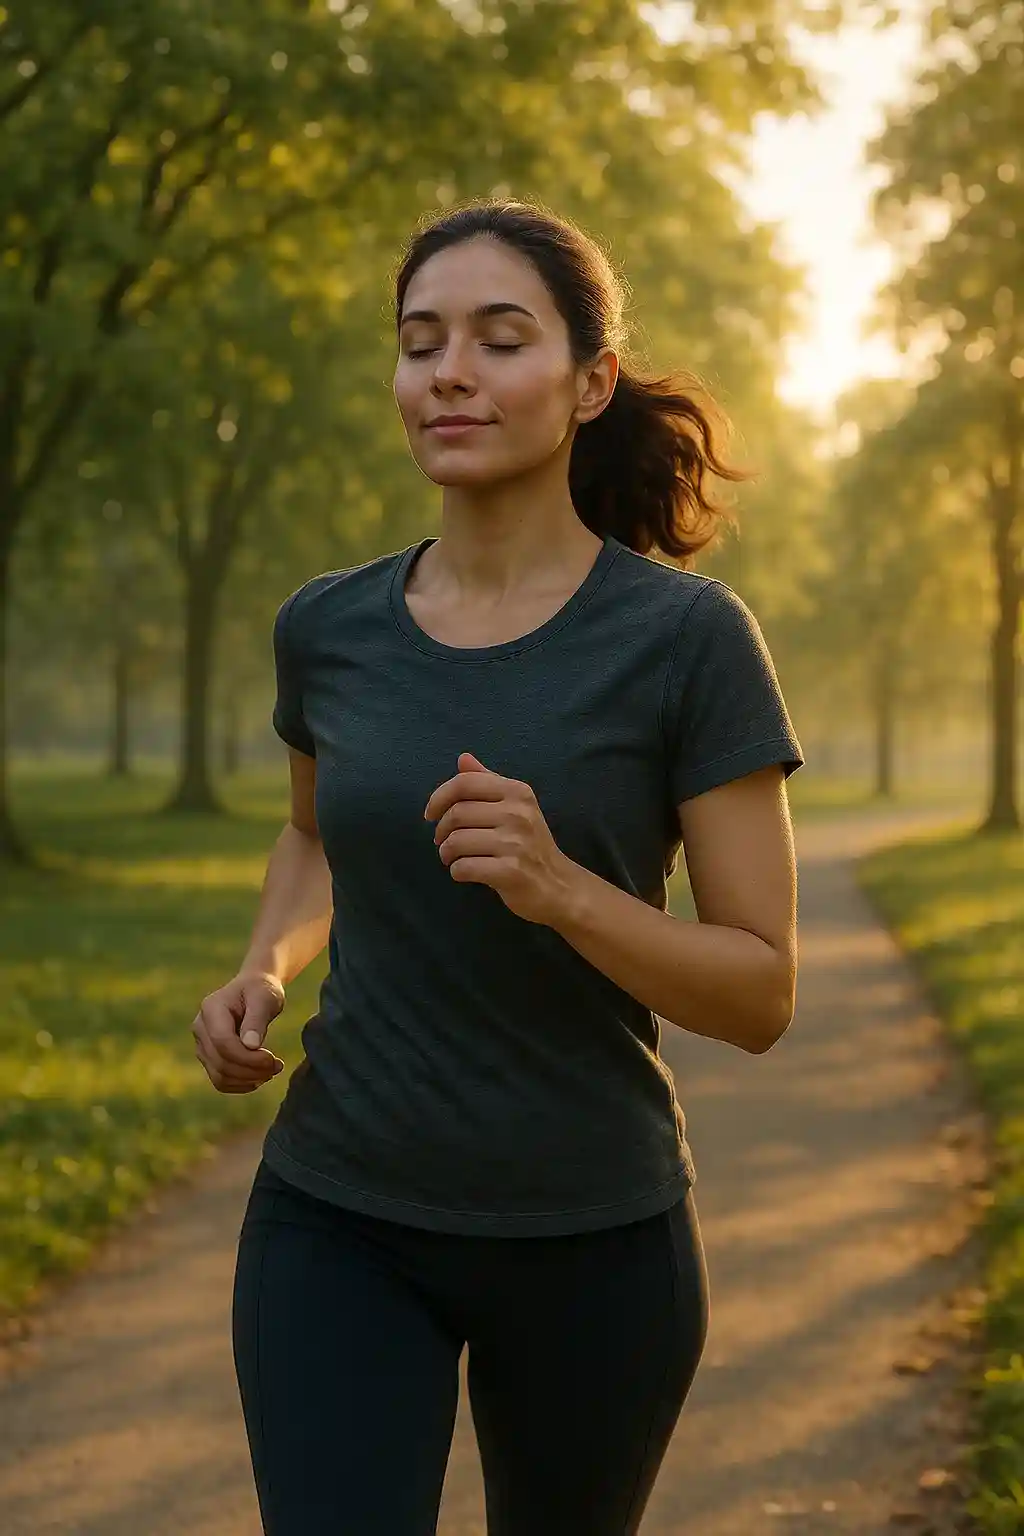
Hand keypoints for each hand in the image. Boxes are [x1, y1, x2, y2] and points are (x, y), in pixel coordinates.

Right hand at [192, 971, 285, 1093]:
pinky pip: (221, 1081)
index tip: (272, 1059)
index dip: (247, 1057)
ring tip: (272, 1070)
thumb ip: (257, 1020)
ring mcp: (202, 1044)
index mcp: (211, 1008)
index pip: (222, 1041)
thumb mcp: (265, 998)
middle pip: (221, 1062)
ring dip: (248, 1080)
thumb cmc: (261, 990)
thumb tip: (251, 1046)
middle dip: (252, 1070)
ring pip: (219, 1076)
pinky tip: (260, 1076)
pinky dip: (241, 1084)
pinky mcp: (209, 1057)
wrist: (253, 990)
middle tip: (278, 1065)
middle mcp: (200, 1027)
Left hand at [424, 751, 576, 926]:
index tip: (431, 814)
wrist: (559, 886)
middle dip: (441, 830)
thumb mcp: (515, 807)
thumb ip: (487, 782)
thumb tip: (463, 759)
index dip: (439, 797)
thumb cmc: (530, 844)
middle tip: (443, 842)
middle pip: (457, 813)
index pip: (465, 783)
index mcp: (518, 792)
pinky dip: (457, 871)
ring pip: (457, 841)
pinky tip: (464, 872)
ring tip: (453, 858)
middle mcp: (518, 813)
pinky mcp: (510, 872)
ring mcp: (516, 843)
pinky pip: (464, 867)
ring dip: (446, 853)